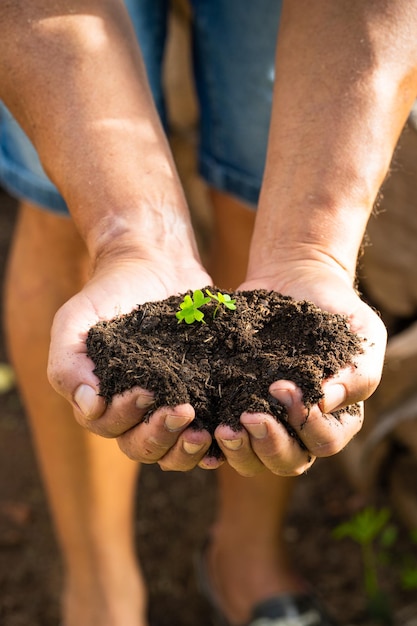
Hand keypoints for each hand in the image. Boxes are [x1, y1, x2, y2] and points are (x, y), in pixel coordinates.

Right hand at [47, 251, 216, 468]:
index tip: (147, 391)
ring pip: (172, 451)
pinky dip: (213, 445)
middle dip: (161, 435)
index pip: (110, 426)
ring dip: (185, 449)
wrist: (155, 266)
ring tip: (203, 434)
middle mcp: (135, 412)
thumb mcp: (77, 318)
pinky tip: (223, 438)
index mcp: (102, 399)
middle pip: (143, 446)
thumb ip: (67, 361)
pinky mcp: (199, 397)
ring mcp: (168, 406)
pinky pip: (204, 435)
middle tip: (184, 411)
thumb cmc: (109, 293)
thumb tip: (90, 407)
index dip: (127, 416)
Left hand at [210, 259, 386, 476]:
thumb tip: (325, 403)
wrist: (295, 281)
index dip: (306, 424)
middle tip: (249, 416)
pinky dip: (211, 444)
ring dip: (239, 451)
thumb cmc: (335, 308)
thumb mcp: (362, 331)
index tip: (283, 388)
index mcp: (336, 417)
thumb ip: (358, 371)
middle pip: (288, 462)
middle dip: (269, 444)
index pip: (325, 441)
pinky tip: (203, 430)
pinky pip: (223, 440)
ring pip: (253, 461)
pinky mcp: (234, 406)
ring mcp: (265, 420)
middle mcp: (299, 427)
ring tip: (223, 428)